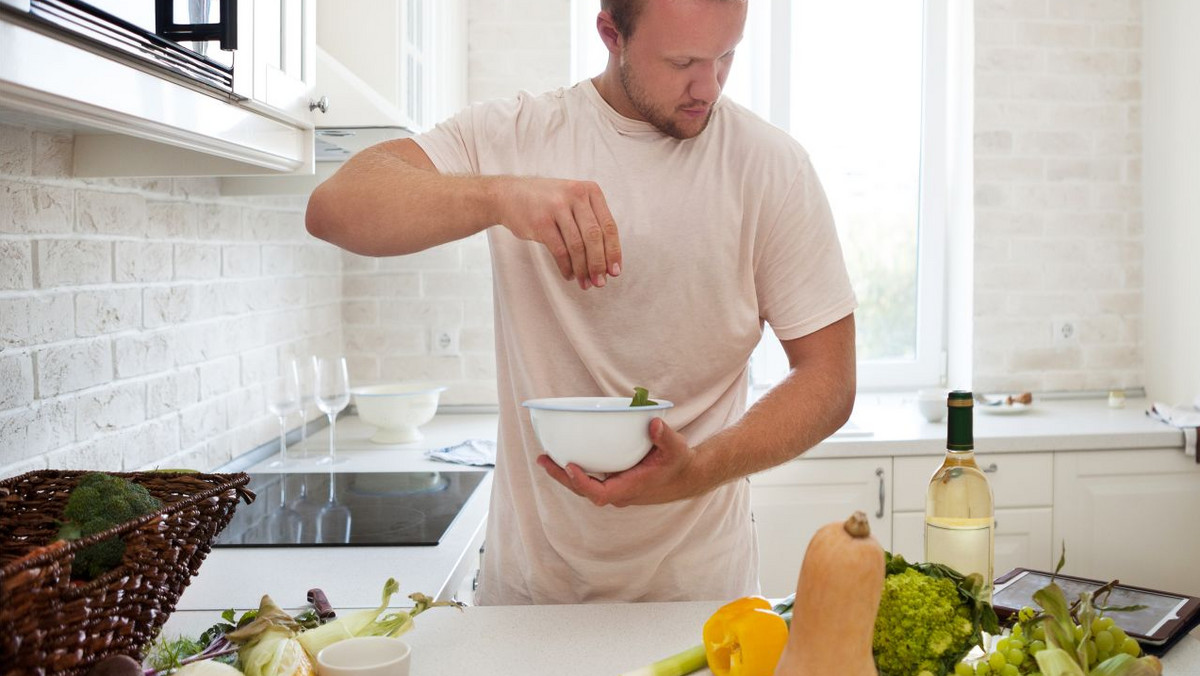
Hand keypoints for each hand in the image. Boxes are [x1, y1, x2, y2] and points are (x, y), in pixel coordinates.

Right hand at [495, 177, 621, 289]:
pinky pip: (559, 250)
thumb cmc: (546, 202)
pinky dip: (566, 267)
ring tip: (585, 283)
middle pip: (594, 237)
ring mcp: (557, 207)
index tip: (615, 271)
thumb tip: (607, 260)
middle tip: (600, 282)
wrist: (508, 195)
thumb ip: (591, 221)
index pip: (609, 226)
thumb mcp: (573, 200)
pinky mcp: (541, 222)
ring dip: (583, 269)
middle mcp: (576, 196)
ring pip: (577, 246)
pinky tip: (569, 275)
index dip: (613, 251)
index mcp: (590, 191)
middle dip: (599, 264)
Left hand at [536, 418, 698, 506]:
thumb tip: (652, 423)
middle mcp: (619, 492)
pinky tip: (563, 456)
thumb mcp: (676, 448)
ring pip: (584, 486)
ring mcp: (615, 488)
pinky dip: (576, 470)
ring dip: (563, 474)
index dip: (582, 483)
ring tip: (544, 458)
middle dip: (562, 477)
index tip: (570, 467)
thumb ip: (665, 436)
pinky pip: (591, 479)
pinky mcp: (615, 481)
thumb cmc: (678, 463)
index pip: (600, 493)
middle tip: (543, 459)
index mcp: (630, 488)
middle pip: (584, 491)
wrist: (686, 476)